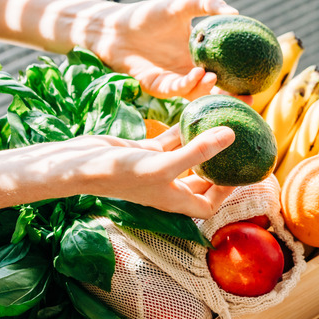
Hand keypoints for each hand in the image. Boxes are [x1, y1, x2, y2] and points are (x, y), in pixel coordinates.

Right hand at [67, 125, 236, 218]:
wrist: (78, 164)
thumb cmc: (120, 173)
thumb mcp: (163, 164)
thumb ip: (198, 151)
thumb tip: (231, 135)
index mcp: (174, 200)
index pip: (208, 205)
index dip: (226, 193)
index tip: (240, 172)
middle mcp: (167, 186)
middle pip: (201, 181)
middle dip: (219, 165)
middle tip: (237, 145)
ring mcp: (155, 168)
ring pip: (186, 156)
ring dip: (202, 142)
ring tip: (221, 124)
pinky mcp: (143, 151)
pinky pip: (169, 140)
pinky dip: (180, 129)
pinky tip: (193, 113)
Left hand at [86, 0, 237, 99]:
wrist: (115, 26)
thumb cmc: (149, 15)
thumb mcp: (182, 4)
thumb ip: (208, 4)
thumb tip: (236, 13)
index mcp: (198, 58)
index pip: (225, 73)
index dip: (241, 80)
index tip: (260, 82)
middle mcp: (189, 74)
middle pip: (215, 92)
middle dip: (232, 99)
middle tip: (249, 98)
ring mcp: (173, 83)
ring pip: (196, 94)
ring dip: (207, 89)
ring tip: (215, 78)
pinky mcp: (157, 87)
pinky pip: (176, 90)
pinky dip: (187, 84)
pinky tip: (197, 74)